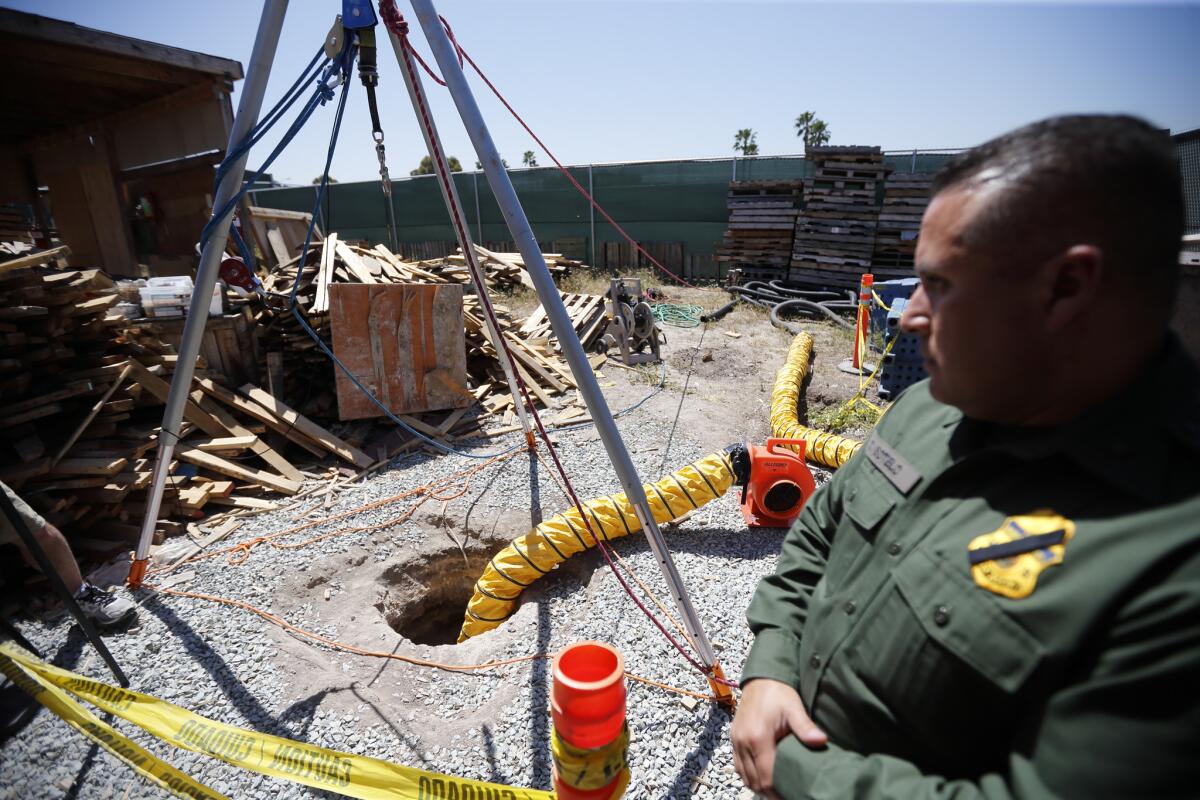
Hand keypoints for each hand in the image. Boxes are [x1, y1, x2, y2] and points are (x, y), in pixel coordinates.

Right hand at [731, 678, 826, 796]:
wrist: (760, 679)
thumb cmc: (778, 693)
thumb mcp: (794, 707)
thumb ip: (805, 726)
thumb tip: (821, 741)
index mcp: (758, 737)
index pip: (766, 777)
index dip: (778, 791)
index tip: (792, 794)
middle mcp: (743, 742)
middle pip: (755, 780)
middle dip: (770, 792)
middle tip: (787, 794)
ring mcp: (736, 741)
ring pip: (745, 776)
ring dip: (759, 785)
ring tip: (777, 789)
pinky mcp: (734, 739)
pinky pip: (738, 767)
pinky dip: (750, 776)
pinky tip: (762, 777)